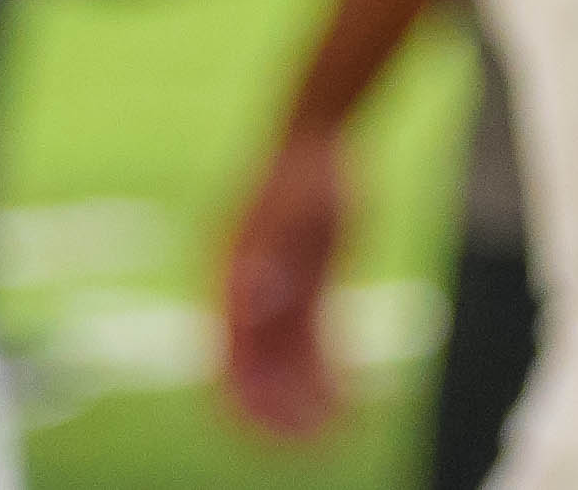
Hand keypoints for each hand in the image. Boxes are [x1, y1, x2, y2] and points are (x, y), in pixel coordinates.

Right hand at [210, 107, 360, 440]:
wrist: (321, 133)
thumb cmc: (306, 165)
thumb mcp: (295, 202)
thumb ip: (269, 247)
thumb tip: (250, 297)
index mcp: (229, 282)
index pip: (228, 364)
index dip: (247, 406)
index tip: (277, 437)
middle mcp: (245, 298)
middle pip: (253, 376)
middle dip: (279, 416)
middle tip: (316, 445)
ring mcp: (273, 297)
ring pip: (283, 368)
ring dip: (305, 403)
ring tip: (338, 431)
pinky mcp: (303, 293)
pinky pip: (310, 348)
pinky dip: (324, 377)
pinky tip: (349, 400)